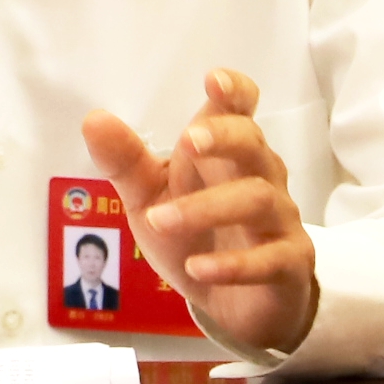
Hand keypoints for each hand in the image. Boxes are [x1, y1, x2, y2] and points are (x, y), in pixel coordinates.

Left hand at [81, 69, 318, 356]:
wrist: (236, 303)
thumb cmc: (196, 235)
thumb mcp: (152, 198)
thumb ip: (126, 162)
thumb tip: (93, 119)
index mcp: (227, 152)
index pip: (241, 109)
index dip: (234, 91)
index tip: (213, 81)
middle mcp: (260, 176)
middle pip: (253, 143)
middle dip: (224, 137)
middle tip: (188, 142)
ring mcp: (279, 219)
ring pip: (256, 199)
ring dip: (207, 208)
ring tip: (160, 221)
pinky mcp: (289, 262)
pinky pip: (270, 258)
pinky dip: (233, 265)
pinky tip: (197, 269)